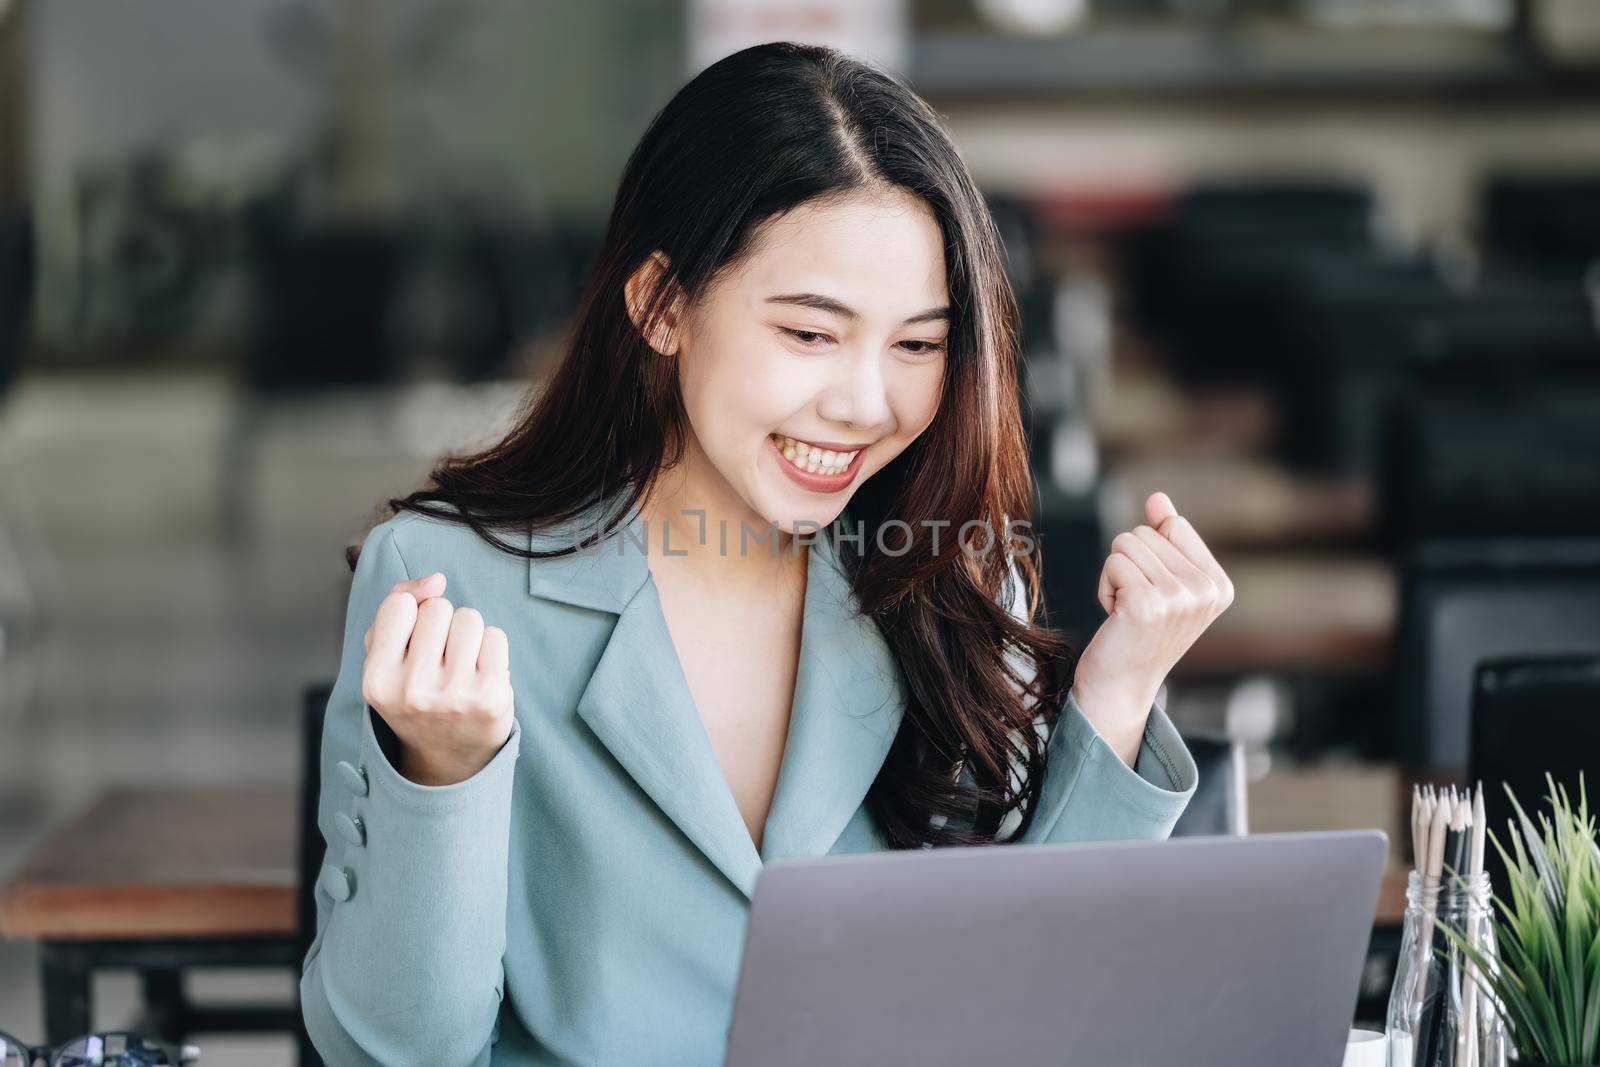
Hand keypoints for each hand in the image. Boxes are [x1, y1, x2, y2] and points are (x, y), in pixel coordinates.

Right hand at [361, 571, 515, 785]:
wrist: (448, 757)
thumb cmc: (415, 693)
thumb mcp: (385, 656)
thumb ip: (397, 605)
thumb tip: (435, 580)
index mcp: (376, 680)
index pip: (399, 605)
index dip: (411, 616)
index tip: (413, 643)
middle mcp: (412, 690)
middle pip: (438, 609)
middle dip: (442, 625)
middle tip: (439, 661)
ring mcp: (455, 695)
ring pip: (469, 618)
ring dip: (468, 634)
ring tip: (460, 667)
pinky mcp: (492, 696)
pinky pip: (496, 636)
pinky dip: (490, 648)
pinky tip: (480, 675)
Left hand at [1072, 492, 1233, 763]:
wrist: (1120, 686)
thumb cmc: (1139, 633)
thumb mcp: (1162, 582)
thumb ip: (1164, 538)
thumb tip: (1158, 498)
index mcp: (1218, 585)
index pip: (1173, 525)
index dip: (1151, 552)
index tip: (1155, 592)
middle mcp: (1205, 592)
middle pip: (1145, 532)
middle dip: (1129, 564)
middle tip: (1136, 606)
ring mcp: (1178, 598)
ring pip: (1125, 544)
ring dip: (1115, 575)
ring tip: (1127, 610)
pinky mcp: (1146, 604)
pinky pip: (1113, 562)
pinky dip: (1105, 586)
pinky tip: (1116, 616)